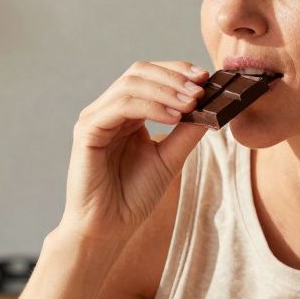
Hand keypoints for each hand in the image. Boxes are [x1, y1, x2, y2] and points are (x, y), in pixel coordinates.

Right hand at [60, 61, 210, 242]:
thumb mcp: (169, 159)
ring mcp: (96, 118)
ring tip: (191, 103)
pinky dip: (151, 107)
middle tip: (200, 89)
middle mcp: (108, 109)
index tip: (206, 78)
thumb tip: (212, 106)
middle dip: (174, 76)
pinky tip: (173, 117)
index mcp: (126, 112)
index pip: (150, 75)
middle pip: (139, 71)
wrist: (110, 227)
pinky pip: (121, 106)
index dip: (178, 71)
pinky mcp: (87, 131)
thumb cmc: (134, 196)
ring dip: (166, 90)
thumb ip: (187, 132)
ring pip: (130, 84)